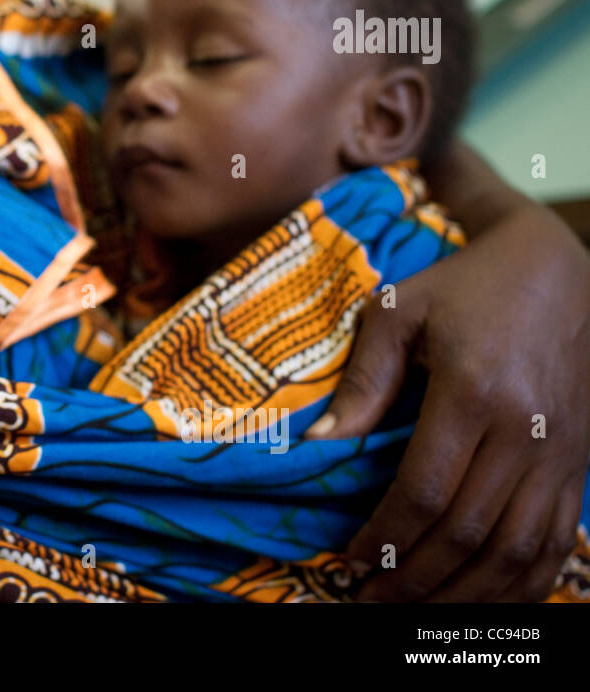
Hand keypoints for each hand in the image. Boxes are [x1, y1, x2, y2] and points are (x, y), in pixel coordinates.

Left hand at [308, 204, 588, 600]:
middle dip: (415, 578)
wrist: (554, 271)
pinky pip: (557, 543)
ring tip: (414, 612)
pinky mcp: (579, 465)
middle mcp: (525, 432)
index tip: (350, 559)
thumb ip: (362, 382)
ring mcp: (561, 454)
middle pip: (469, 533)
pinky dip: (522, 584)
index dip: (386, 536)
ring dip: (465, 595)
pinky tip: (482, 602)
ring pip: (518, 552)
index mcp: (474, 392)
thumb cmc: (464, 287)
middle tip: (369, 599)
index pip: (425, 492)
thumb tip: (320, 444)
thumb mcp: (398, 314)